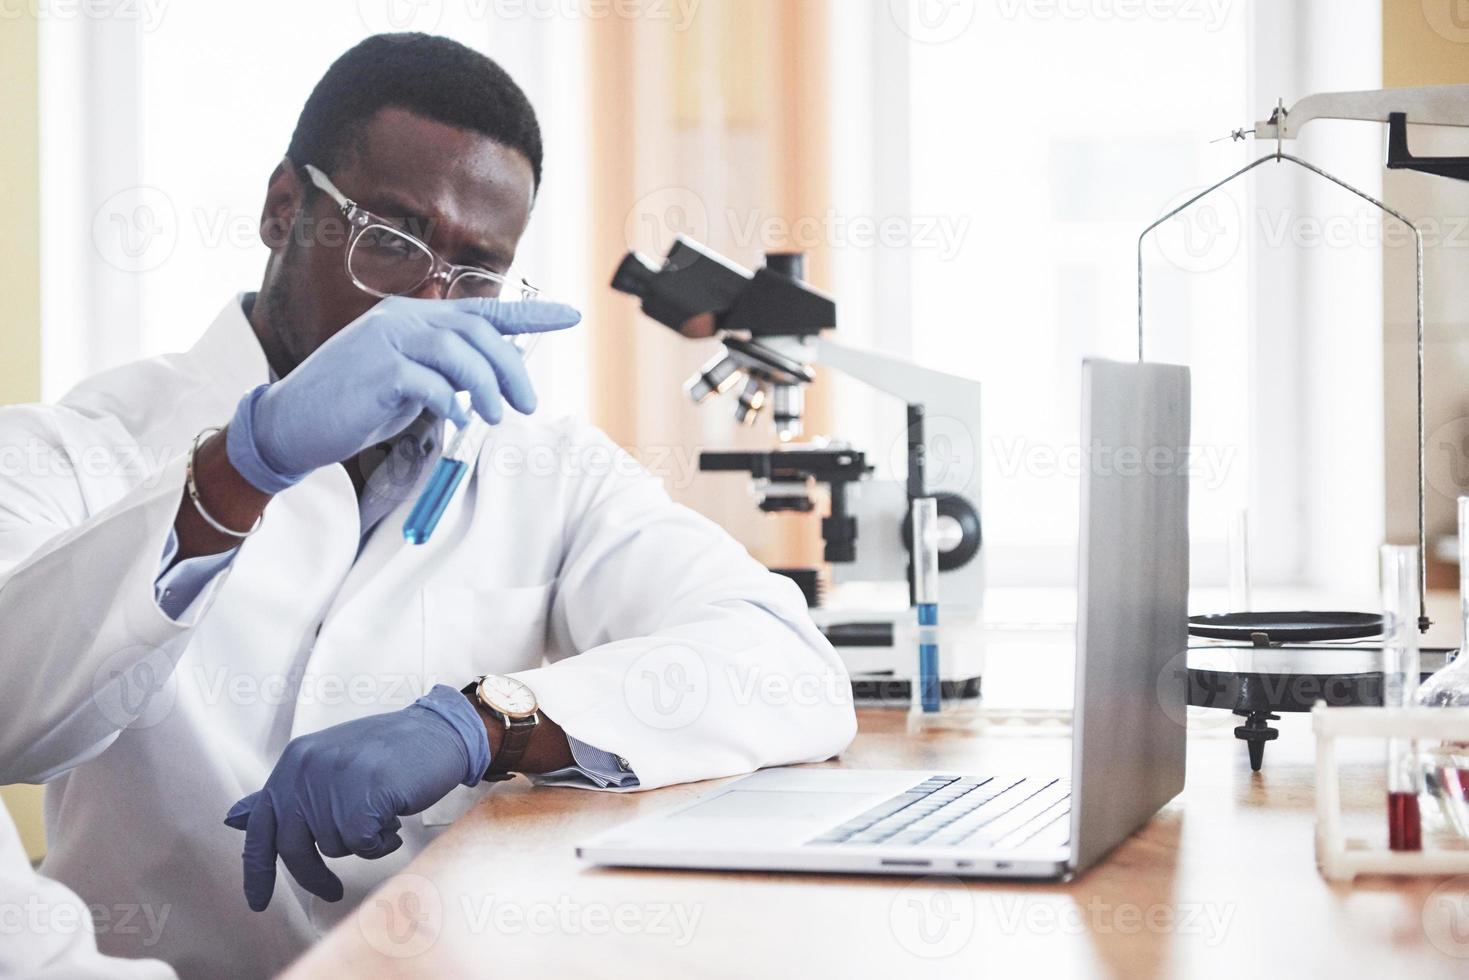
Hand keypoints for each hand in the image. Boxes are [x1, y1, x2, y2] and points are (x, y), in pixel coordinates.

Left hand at [223, 685, 489, 911]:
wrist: (440, 732)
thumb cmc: (387, 752)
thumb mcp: (328, 764)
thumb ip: (286, 792)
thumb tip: (235, 818)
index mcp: (295, 761)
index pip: (261, 825)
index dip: (257, 869)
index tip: (257, 902)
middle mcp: (307, 768)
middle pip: (294, 847)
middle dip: (313, 875)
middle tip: (331, 891)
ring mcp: (335, 781)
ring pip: (334, 847)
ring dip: (361, 842)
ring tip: (382, 814)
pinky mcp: (365, 797)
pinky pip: (364, 845)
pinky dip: (383, 842)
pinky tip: (395, 817)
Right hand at [227, 296, 580, 492]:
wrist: (293, 422)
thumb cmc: (356, 404)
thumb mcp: (410, 380)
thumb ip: (445, 371)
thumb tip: (492, 383)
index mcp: (415, 316)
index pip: (483, 310)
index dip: (531, 314)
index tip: (572, 316)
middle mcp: (403, 319)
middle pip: (479, 333)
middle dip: (512, 369)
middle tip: (528, 404)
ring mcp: (388, 342)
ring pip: (460, 354)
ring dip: (488, 388)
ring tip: (497, 417)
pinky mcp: (377, 373)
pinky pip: (431, 384)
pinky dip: (452, 403)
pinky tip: (457, 419)